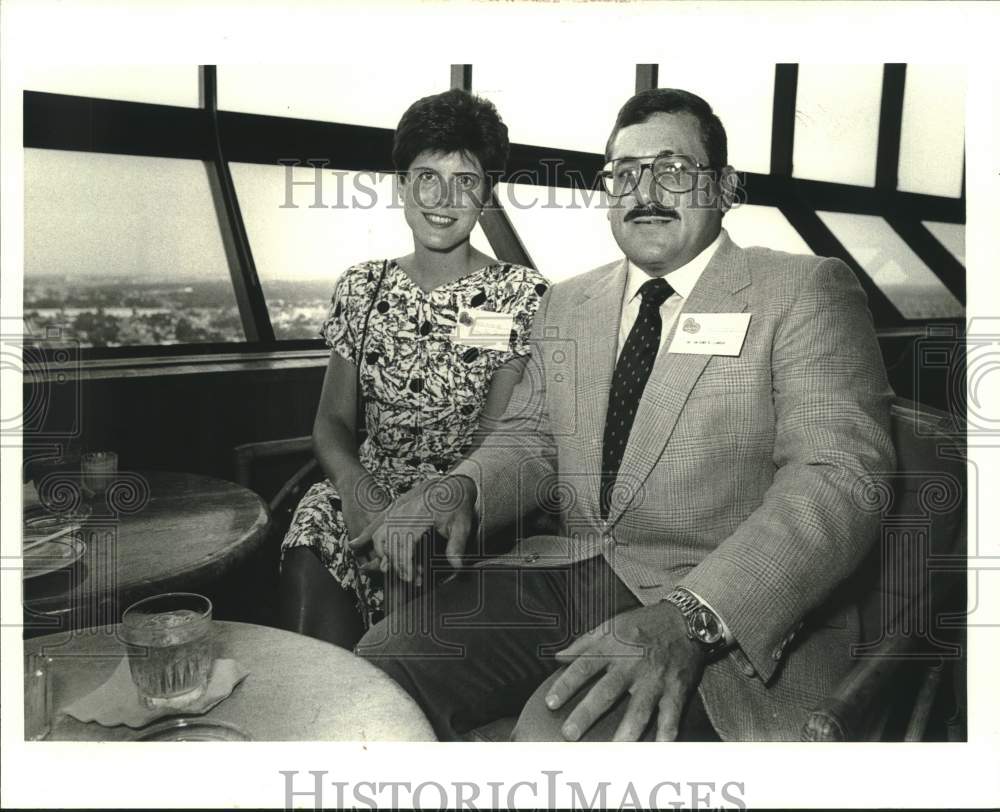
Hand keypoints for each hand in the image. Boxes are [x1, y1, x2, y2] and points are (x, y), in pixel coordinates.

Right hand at [349, 474, 476, 584]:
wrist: (452, 486)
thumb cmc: (458, 506)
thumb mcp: (463, 525)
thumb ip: (457, 546)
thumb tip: (458, 567)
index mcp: (420, 516)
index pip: (406, 544)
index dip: (406, 564)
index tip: (413, 579)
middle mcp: (405, 513)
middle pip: (389, 542)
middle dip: (396, 564)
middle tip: (409, 578)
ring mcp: (397, 511)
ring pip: (379, 534)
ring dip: (382, 553)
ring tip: (391, 568)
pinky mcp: (394, 510)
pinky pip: (376, 524)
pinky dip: (365, 536)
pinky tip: (355, 545)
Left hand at [546, 602, 704, 741]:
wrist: (685, 619)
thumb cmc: (643, 624)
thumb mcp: (610, 625)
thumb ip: (583, 643)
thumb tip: (558, 658)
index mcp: (613, 647)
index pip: (584, 667)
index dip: (566, 685)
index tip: (550, 703)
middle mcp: (632, 665)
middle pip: (606, 692)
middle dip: (587, 714)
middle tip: (570, 734)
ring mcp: (654, 679)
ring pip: (639, 708)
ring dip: (627, 730)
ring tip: (614, 749)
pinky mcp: (675, 689)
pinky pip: (670, 715)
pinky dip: (666, 734)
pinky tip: (659, 750)